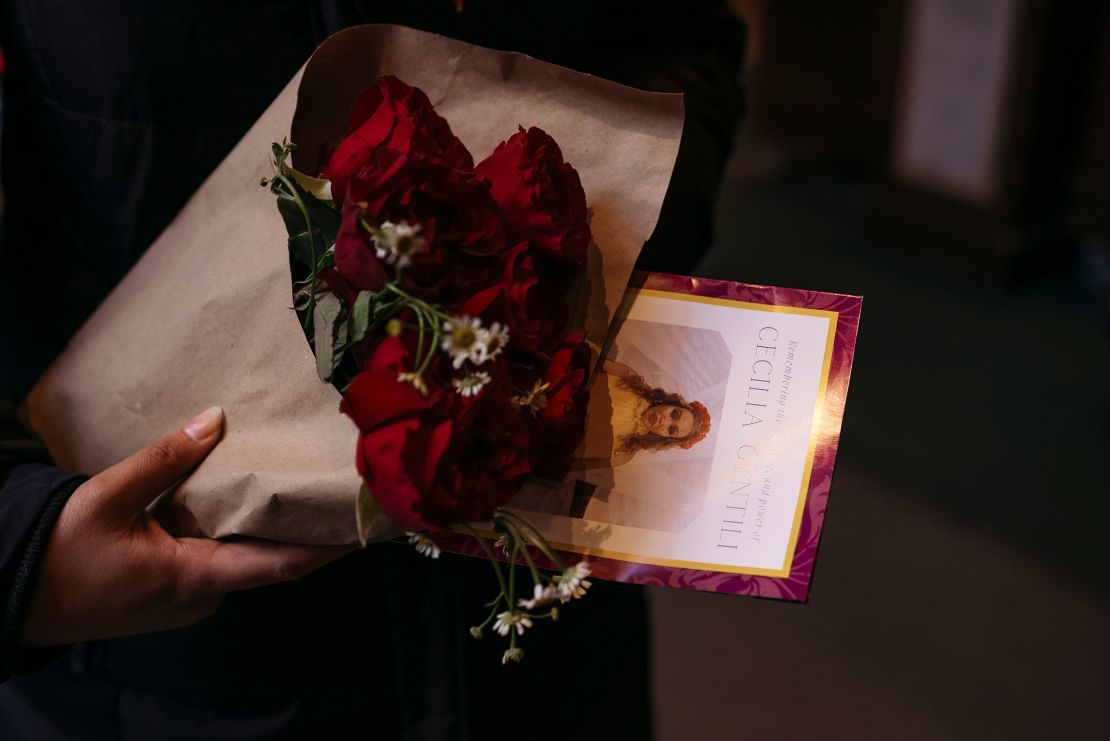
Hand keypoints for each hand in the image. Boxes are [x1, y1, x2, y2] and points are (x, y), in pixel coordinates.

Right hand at [19, 406, 354, 645]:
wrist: (15, 596)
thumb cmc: (59, 555)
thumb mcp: (108, 498)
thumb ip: (164, 460)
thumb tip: (214, 417)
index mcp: (197, 578)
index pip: (283, 564)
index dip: (330, 546)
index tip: (367, 523)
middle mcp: (204, 594)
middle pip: (268, 556)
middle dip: (300, 522)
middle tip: (333, 480)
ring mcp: (190, 596)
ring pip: (242, 554)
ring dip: (264, 520)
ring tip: (299, 475)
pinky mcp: (174, 588)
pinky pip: (217, 554)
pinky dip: (233, 526)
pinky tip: (244, 490)